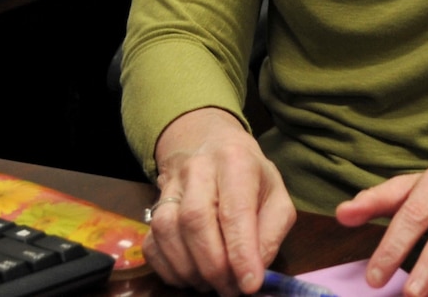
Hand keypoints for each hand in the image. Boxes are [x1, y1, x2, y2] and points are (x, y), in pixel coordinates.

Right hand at [147, 107, 297, 295]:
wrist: (210, 145)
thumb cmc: (250, 176)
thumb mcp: (275, 195)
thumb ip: (272, 231)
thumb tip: (256, 269)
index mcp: (236, 161)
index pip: (235, 211)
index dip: (241, 252)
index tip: (249, 285)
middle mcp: (198, 169)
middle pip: (196, 220)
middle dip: (215, 265)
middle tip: (230, 289)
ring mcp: (169, 187)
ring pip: (168, 232)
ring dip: (190, 270)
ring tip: (212, 284)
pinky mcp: (151, 206)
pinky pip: (151, 244)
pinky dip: (169, 270)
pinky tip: (190, 276)